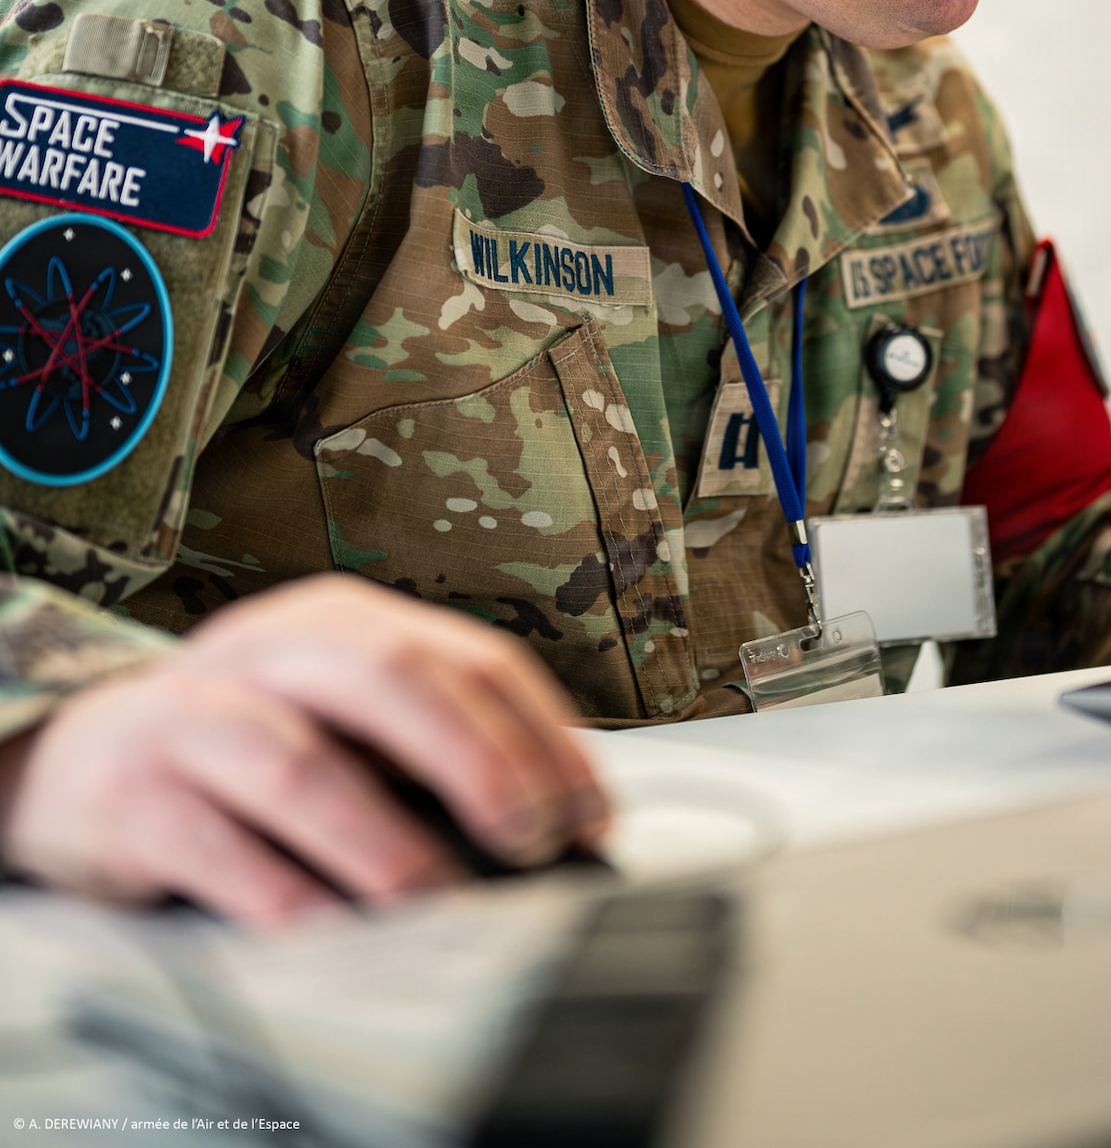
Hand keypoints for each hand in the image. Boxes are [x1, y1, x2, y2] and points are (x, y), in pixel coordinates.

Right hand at [0, 576, 607, 926]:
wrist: (78, 761)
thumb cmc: (245, 747)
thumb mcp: (339, 716)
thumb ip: (429, 748)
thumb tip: (555, 822)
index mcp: (344, 623)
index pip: (467, 656)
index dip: (540, 734)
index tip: (588, 815)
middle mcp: (274, 650)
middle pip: (390, 678)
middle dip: (477, 759)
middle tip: (532, 839)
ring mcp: (198, 716)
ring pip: (302, 762)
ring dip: (382, 838)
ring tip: (438, 899)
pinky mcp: (137, 796)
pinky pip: (217, 844)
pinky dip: (282, 892)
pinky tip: (329, 932)